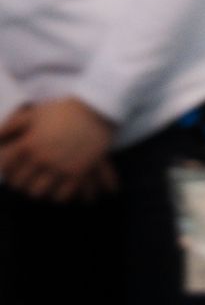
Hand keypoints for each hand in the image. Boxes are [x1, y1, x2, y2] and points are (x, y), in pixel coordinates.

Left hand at [0, 98, 116, 202]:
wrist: (96, 109)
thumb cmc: (62, 110)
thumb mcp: (34, 112)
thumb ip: (12, 125)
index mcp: (28, 143)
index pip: (6, 166)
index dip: (5, 170)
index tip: (9, 170)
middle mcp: (41, 158)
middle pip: (21, 183)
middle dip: (19, 183)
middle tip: (24, 180)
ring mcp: (59, 167)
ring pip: (38, 193)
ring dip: (36, 190)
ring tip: (40, 186)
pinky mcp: (77, 173)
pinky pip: (61, 195)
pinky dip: (57, 196)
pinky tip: (57, 190)